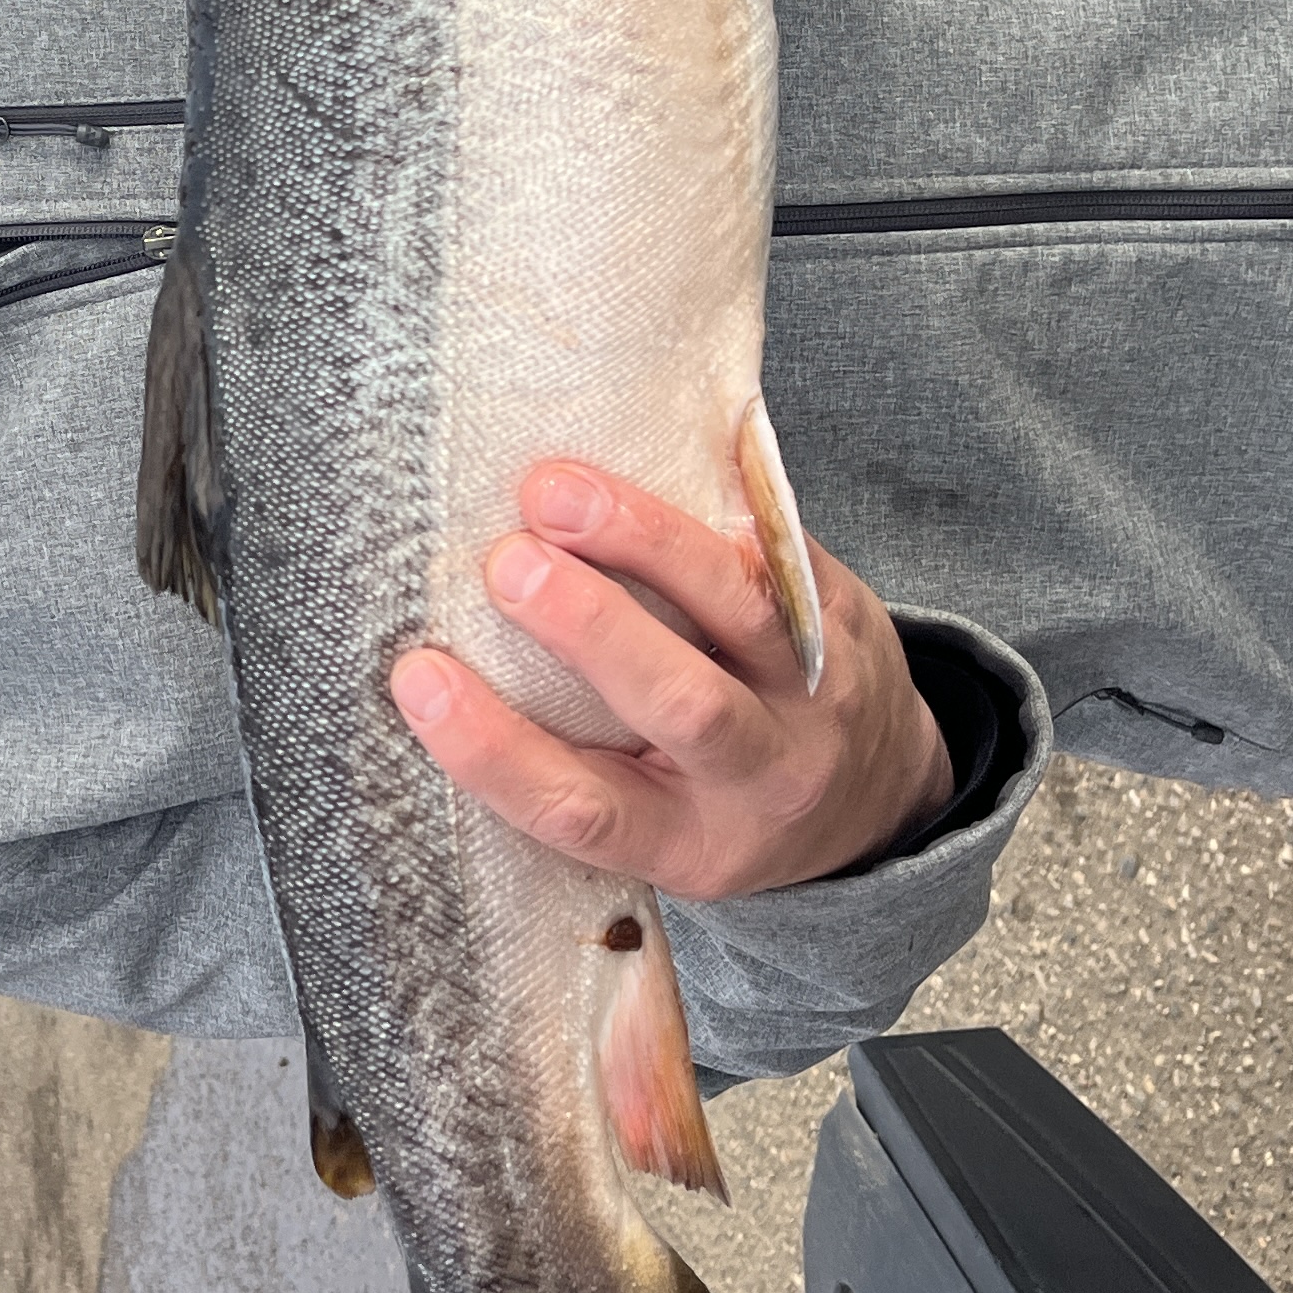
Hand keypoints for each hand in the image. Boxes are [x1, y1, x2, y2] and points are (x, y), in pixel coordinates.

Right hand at [389, 460, 952, 898]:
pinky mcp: (846, 616)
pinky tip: (658, 448)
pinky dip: (713, 499)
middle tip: (505, 565)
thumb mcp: (655, 824)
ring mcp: (819, 693)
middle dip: (591, 628)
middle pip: (681, 705)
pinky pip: (781, 548)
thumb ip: (572, 764)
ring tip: (557, 492)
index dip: (494, 750)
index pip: (582, 809)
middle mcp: (763, 776)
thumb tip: (435, 668)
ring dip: (647, 541)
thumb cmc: (719, 797)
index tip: (418, 678)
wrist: (874, 791)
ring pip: (744, 609)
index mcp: (689, 844)